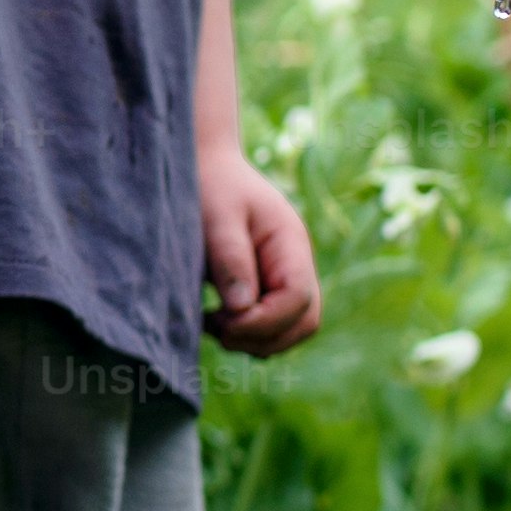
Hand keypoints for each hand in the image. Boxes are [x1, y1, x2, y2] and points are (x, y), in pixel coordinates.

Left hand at [199, 145, 321, 356]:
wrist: (206, 169)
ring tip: (212, 324)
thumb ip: (230, 259)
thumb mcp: (216, 217)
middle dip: (263, 337)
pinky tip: (216, 321)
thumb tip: (241, 309)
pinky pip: (273, 328)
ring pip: (291, 331)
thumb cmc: (210, 187)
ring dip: (255, 341)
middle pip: (304, 322)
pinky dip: (249, 336)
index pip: (298, 299)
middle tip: (216, 328)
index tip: (223, 320)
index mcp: (290, 243)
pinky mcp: (267, 289)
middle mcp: (296, 264)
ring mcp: (285, 278)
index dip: (264, 321)